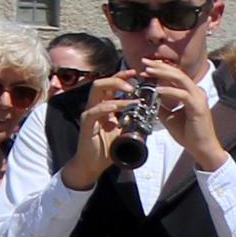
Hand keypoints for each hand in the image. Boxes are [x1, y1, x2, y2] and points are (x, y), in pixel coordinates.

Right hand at [62, 74, 135, 191]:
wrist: (93, 164)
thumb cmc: (108, 148)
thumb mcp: (125, 131)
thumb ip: (132, 120)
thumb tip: (148, 113)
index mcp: (104, 106)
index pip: (111, 86)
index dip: (122, 77)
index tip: (136, 73)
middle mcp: (95, 106)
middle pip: (102, 83)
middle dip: (119, 79)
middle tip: (134, 82)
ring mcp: (90, 113)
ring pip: (98, 91)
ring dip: (115, 89)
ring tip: (130, 92)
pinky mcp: (87, 123)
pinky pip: (95, 110)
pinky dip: (108, 106)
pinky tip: (118, 106)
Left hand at [138, 53, 226, 171]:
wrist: (201, 148)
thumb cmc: (187, 132)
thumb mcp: (168, 115)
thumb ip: (160, 103)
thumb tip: (148, 94)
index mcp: (190, 93)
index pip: (174, 75)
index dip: (160, 69)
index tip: (144, 67)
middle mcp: (196, 92)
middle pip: (177, 73)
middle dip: (159, 66)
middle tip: (144, 62)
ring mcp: (199, 98)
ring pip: (181, 79)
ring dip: (163, 74)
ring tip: (148, 71)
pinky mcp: (198, 107)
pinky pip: (183, 95)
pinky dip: (169, 91)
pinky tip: (157, 90)